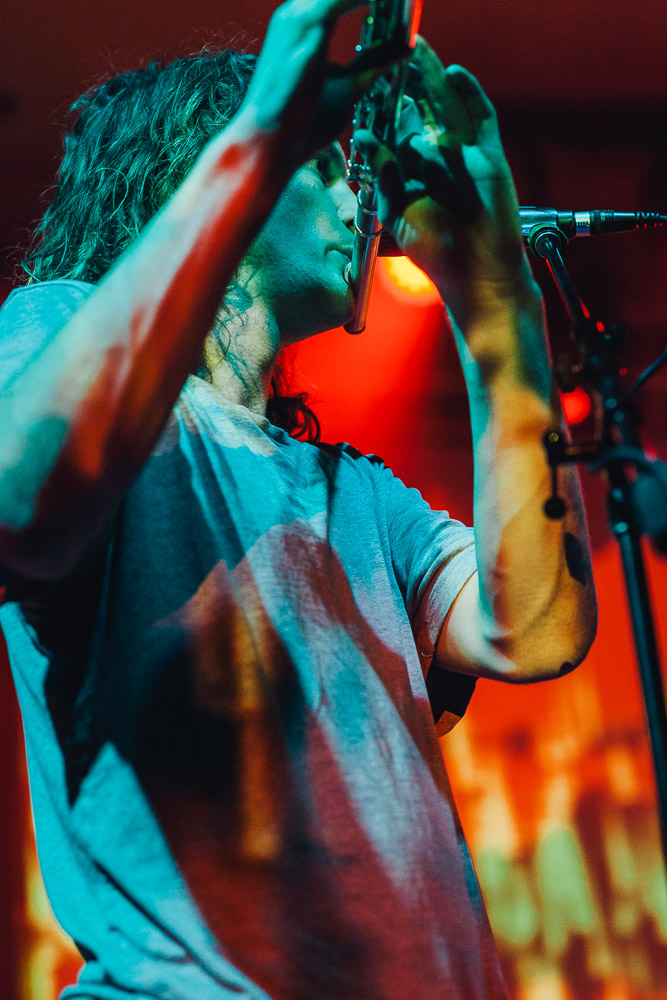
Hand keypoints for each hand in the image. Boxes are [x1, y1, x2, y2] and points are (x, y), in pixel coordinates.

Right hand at [241, 0, 390, 171]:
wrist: (269, 143)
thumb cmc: (301, 125)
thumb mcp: (348, 89)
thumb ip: (373, 65)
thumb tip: (405, 47)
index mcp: (305, 25)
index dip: (379, 1)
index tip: (407, 4)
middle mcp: (299, 12)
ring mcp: (301, 14)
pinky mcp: (309, 22)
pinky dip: (377, 0)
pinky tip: (401, 2)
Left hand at [353, 38, 537, 327]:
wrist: (477, 274)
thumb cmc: (436, 253)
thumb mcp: (398, 212)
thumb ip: (383, 175)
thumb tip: (363, 137)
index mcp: (409, 178)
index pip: (390, 136)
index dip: (377, 112)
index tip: (358, 87)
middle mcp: (434, 164)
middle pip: (417, 114)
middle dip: (401, 86)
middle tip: (384, 56)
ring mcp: (462, 157)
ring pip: (443, 110)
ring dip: (428, 79)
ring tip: (412, 48)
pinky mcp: (488, 156)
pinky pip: (481, 117)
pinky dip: (468, 93)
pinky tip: (452, 72)